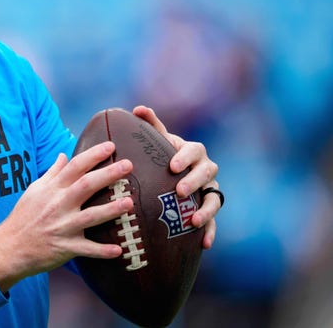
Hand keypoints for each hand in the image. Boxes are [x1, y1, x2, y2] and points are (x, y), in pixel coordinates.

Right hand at [0, 141, 133, 292]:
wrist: (10, 247)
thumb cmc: (24, 216)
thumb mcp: (34, 190)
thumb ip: (52, 173)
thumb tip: (63, 155)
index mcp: (52, 189)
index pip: (75, 166)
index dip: (93, 155)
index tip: (111, 146)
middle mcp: (59, 205)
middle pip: (86, 185)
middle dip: (108, 174)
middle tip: (128, 165)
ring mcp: (63, 226)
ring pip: (91, 216)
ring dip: (111, 210)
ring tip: (130, 202)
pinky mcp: (66, 247)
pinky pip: (87, 249)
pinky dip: (102, 251)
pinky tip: (119, 250)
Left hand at [132, 105, 220, 248]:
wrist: (172, 176)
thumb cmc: (162, 156)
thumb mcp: (158, 141)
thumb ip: (151, 125)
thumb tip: (137, 108)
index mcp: (193, 151)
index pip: (194, 150)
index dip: (185, 158)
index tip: (172, 166)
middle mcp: (206, 169)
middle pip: (207, 172)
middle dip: (194, 182)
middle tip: (179, 191)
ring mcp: (210, 189)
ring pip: (215, 197)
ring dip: (206, 209)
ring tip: (192, 220)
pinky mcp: (209, 208)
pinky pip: (215, 221)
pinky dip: (210, 231)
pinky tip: (203, 243)